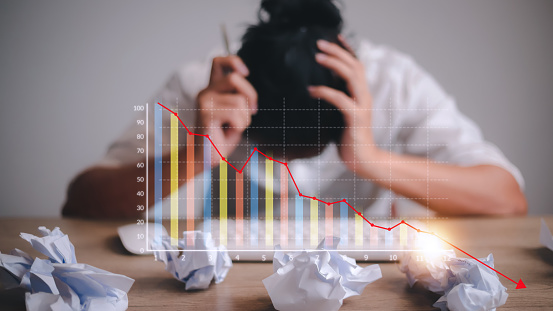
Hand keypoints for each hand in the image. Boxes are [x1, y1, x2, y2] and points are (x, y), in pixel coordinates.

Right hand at [196, 55, 257, 165]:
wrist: (204, 157)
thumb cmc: (220, 137)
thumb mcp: (234, 114)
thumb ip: (238, 98)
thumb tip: (250, 96)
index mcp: (212, 89)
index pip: (218, 61)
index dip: (234, 61)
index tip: (245, 73)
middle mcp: (206, 92)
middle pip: (235, 78)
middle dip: (250, 96)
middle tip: (251, 113)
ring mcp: (204, 101)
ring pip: (239, 101)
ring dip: (244, 118)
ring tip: (233, 128)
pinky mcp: (206, 113)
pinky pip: (235, 115)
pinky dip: (238, 127)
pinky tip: (228, 132)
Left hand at [308, 37, 380, 174]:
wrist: (362, 160)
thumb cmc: (349, 139)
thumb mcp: (341, 115)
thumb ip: (336, 101)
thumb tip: (317, 89)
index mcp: (361, 94)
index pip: (357, 65)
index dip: (347, 50)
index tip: (334, 38)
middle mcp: (364, 96)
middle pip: (355, 65)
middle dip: (338, 51)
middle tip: (319, 43)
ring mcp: (362, 106)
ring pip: (352, 76)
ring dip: (334, 64)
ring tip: (318, 56)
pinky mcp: (355, 117)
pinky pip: (340, 99)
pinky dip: (326, 91)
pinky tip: (312, 89)